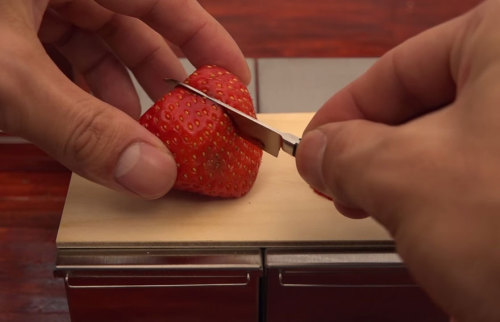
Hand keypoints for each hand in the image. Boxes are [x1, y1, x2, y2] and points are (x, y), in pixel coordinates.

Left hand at [0, 0, 248, 198]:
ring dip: (118, 95)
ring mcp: (31, 4)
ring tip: (135, 137)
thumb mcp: (9, 77)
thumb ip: (80, 126)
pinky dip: (80, 94)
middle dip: (160, 80)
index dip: (206, 38)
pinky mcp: (11, 29)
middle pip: (133, 27)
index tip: (232, 77)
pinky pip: (61, 57)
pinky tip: (88, 126)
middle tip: (185, 123)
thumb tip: (151, 173)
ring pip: (96, 47)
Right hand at [296, 0, 499, 320]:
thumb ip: (345, 155)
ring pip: (467, 141)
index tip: (313, 149)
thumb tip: (317, 152)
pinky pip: (499, 171)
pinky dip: (463, 195)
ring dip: (419, 179)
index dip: (343, 114)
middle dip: (379, 152)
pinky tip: (449, 227)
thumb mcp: (408, 178)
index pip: (399, 68)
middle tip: (343, 188)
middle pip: (433, 104)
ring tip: (391, 214)